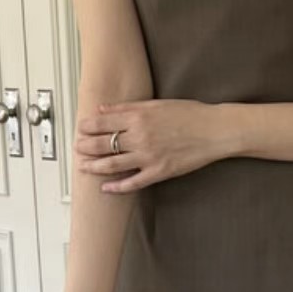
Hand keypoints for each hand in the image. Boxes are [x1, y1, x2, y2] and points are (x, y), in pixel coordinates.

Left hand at [75, 98, 226, 191]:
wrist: (214, 131)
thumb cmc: (190, 114)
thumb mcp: (157, 104)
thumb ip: (128, 107)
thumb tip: (103, 110)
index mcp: (138, 116)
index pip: (102, 122)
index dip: (87, 127)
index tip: (80, 129)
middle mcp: (140, 136)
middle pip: (103, 144)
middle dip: (85, 147)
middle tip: (77, 148)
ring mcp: (148, 156)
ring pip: (112, 164)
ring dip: (94, 166)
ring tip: (83, 167)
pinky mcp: (159, 172)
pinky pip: (133, 182)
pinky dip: (117, 187)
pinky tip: (106, 188)